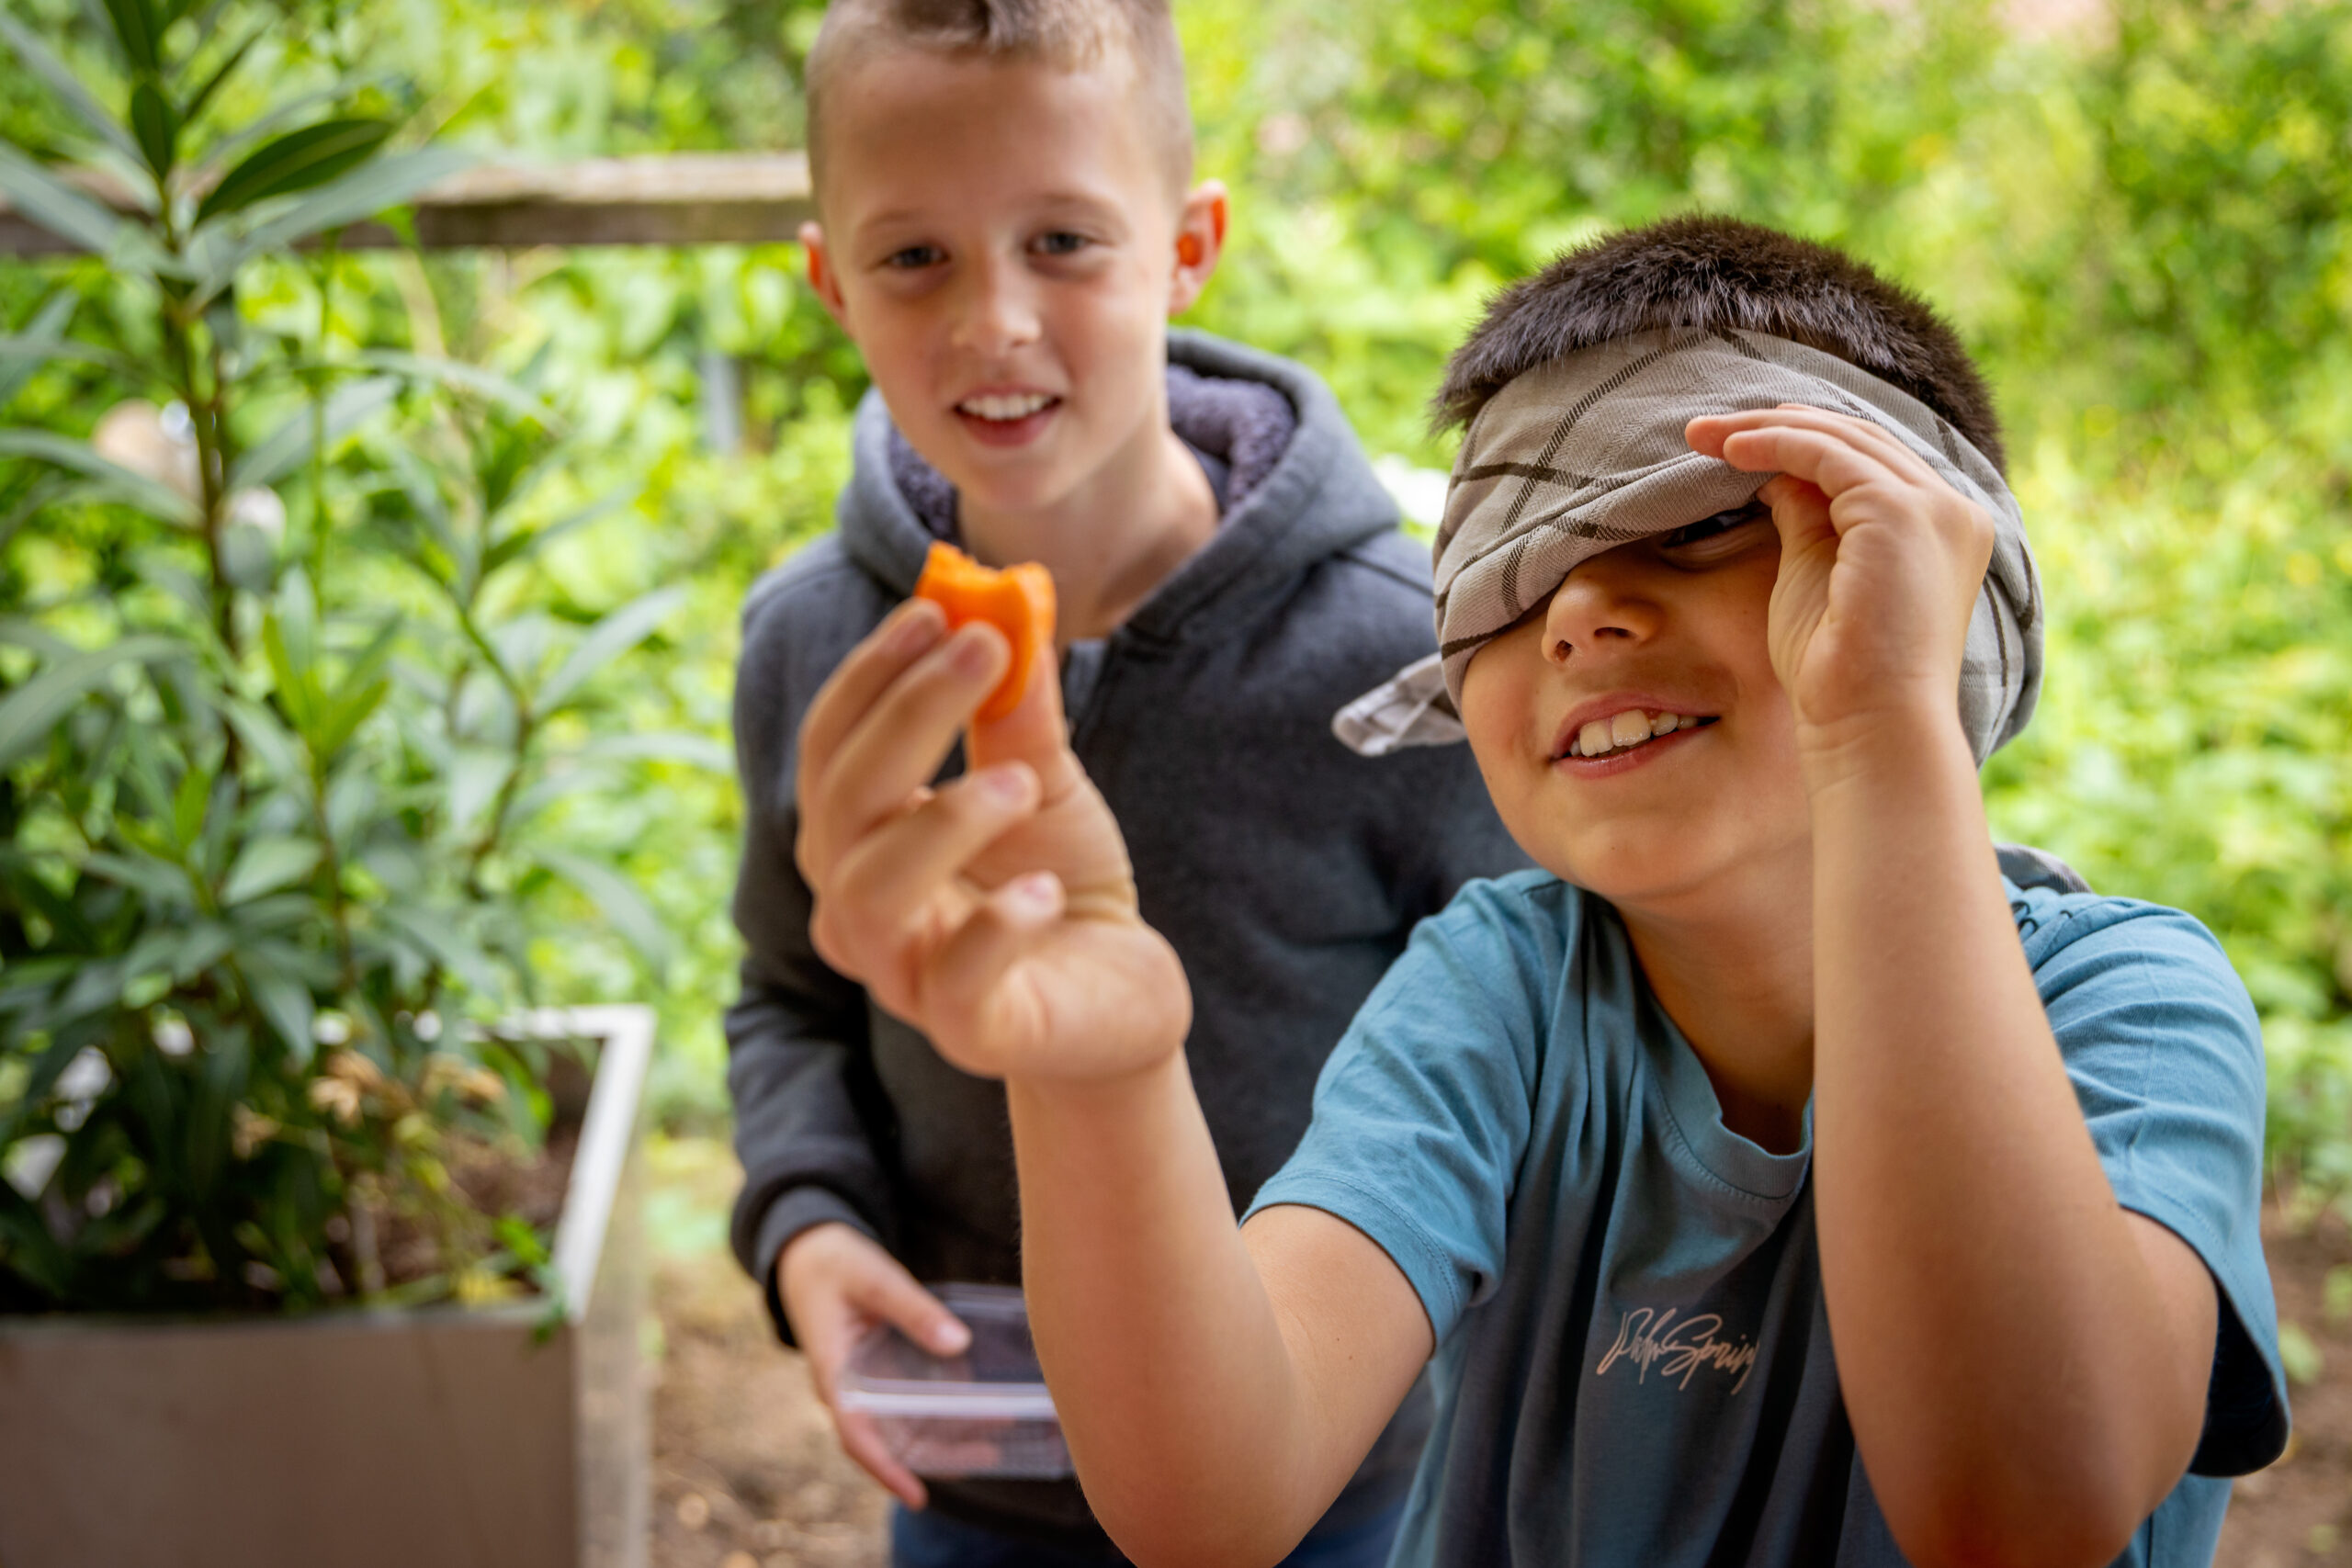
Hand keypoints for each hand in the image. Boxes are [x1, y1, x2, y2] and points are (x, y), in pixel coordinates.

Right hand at [778, 1221, 970, 1508]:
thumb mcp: (874, 1278)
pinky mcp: (876, 1372)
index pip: (856, 1434)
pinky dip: (939, 1410)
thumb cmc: (834, 1264)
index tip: (917, 1495)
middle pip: (890, 1439)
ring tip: (995, 1439)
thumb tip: (959, 1345)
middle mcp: (847, 1389)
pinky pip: (906, 1403)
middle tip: (990, 1455)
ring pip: (902, 1425)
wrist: (809, 1253)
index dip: (886, 1467)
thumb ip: (913, 1309)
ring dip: (945, 1436)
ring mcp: (862, 1384)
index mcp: (835, 1372)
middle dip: (937, 1454)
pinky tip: (976, 1409)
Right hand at [794, 597, 1191, 1081]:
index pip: (831, 748)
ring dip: (944, 821)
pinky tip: (1044, 890)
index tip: (933, 610)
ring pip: (871, 894)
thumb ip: (1014, 708)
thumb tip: (1009, 600)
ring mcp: (907, 976)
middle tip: (983, 650)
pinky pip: (956, 983)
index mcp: (859, 839)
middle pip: (840, 806)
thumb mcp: (1042, 782)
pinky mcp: (971, 1032)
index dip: (871, 676)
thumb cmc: (1058, 882)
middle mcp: (859, 907)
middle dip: (906, 717)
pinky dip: (997, 927)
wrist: (1121, 996)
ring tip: (1022, 783)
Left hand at [1685, 405, 1992, 770]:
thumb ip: (1806, 519)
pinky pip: (1825, 455)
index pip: (1867, 463)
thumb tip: (1776, 472)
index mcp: (1940, 529)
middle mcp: (1950, 510)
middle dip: (1776, 426)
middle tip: (1707, 429)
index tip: (1735, 445)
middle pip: (1855, 441)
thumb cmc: (1836, 674)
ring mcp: (1933, 508)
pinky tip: (1729, 450)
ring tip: (1704, 433)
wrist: (1869, 726)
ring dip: (1764, 429)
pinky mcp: (1902, 512)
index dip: (1800, 444)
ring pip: (1840, 439)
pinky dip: (1773, 444)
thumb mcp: (1813, 575)